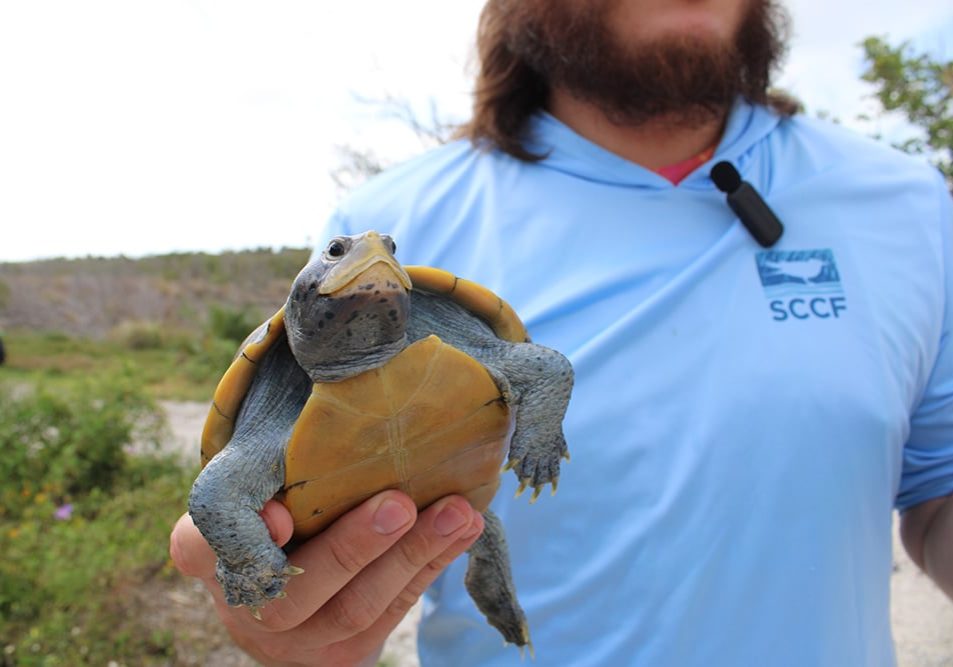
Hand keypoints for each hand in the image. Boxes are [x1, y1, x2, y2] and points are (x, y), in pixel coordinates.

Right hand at [170, 490, 483, 666]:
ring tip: (456, 513)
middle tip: (398, 504)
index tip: (279, 514)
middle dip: (352, 547)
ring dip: (412, 556)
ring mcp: (294, 640)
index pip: (198, 546)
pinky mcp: (342, 657)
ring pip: (354, 609)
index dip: (232, 536)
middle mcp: (243, 605)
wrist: (297, 581)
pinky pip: (393, 612)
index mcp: (207, 555)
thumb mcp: (261, 474)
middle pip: (291, 591)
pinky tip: (464, 529)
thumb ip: (274, 462)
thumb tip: (329, 437)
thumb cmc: (285, 501)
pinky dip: (431, 565)